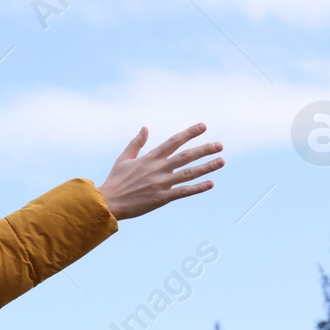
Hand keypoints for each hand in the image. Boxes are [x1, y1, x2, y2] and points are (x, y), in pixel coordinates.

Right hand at [98, 123, 224, 219]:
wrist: (108, 203)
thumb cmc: (115, 181)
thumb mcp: (124, 158)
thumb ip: (136, 143)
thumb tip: (145, 128)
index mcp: (150, 158)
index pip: (174, 141)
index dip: (189, 133)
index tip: (203, 126)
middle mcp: (158, 169)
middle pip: (186, 156)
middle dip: (204, 149)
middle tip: (220, 145)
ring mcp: (161, 183)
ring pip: (188, 173)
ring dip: (207, 167)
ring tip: (221, 161)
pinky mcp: (162, 198)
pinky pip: (183, 192)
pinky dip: (198, 188)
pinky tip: (211, 183)